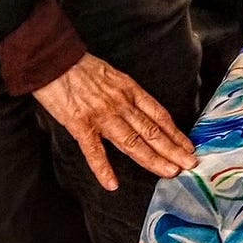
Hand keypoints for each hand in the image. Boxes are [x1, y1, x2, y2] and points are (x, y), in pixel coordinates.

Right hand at [35, 54, 195, 192]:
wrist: (53, 58)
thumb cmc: (79, 65)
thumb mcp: (112, 73)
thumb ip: (125, 93)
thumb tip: (137, 110)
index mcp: (129, 90)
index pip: (159, 115)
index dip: (175, 132)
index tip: (188, 146)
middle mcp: (120, 104)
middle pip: (152, 131)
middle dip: (173, 149)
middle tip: (190, 164)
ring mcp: (102, 115)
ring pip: (132, 142)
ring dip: (153, 159)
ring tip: (169, 172)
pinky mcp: (80, 124)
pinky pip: (94, 150)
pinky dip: (103, 169)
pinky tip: (112, 184)